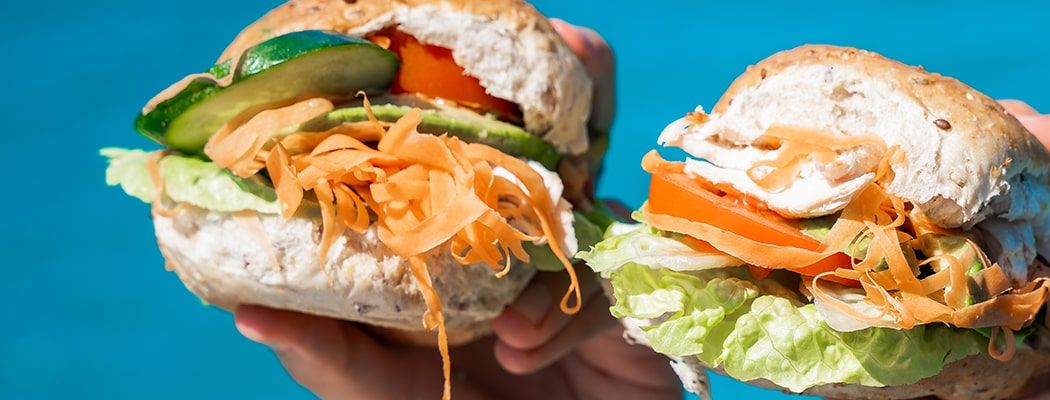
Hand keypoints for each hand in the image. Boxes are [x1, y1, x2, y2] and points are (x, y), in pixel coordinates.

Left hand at [232, 21, 680, 399]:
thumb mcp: (378, 393)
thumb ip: (326, 353)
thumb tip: (243, 313)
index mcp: (451, 253)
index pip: (443, 184)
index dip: (428, 166)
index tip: (398, 164)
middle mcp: (510, 250)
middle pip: (516, 184)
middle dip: (502, 201)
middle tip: (473, 228)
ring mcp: (566, 271)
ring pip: (563, 227)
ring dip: (531, 279)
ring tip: (503, 337)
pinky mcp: (620, 301)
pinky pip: (602, 278)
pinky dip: (567, 313)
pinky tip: (527, 352)